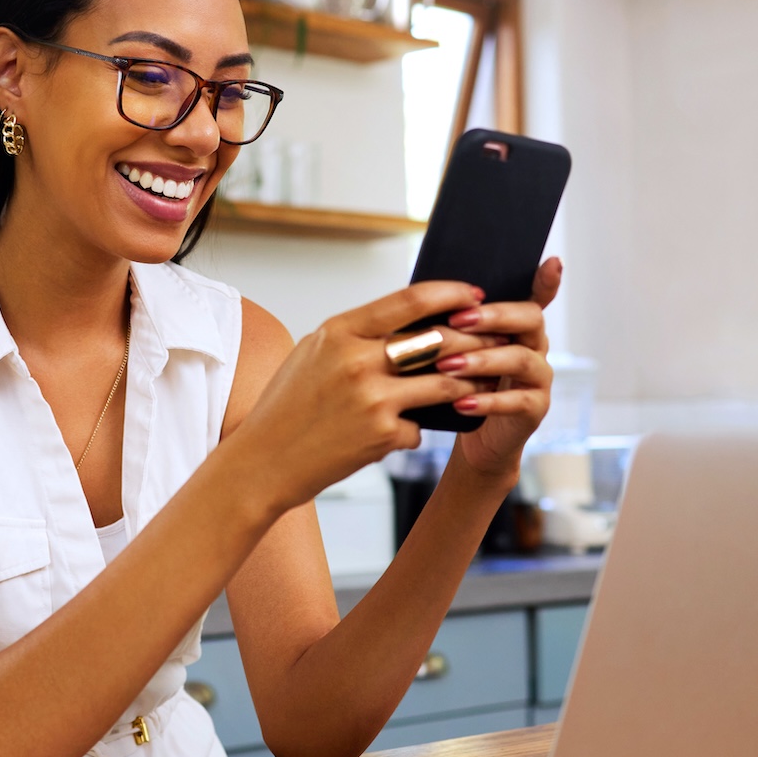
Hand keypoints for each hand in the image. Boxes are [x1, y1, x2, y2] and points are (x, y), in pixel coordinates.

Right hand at [230, 281, 507, 512]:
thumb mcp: (313, 354)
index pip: (410, 300)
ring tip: (476, 384)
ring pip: (444, 383)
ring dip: (465, 384)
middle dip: (473, 340)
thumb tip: (405, 321)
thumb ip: (356, 335)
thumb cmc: (286, 406)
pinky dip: (415, 430)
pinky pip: (420, 426)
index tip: (473, 295)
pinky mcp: (383, 435)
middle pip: (438, 340)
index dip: (450, 295)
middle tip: (494, 340)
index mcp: (340, 331)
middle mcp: (358, 360)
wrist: (263, 461)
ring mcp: (373, 398)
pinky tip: (401, 434)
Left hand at [437, 257, 561, 477]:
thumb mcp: (455, 349)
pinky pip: (518, 401)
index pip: (537, 296)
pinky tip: (461, 402)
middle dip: (494, 317)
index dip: (547, 281)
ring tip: (449, 366)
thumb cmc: (460, 384)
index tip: (552, 262)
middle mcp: (535, 346)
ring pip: (520, 359)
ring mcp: (539, 377)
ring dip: (483, 360)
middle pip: (530, 319)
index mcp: (517, 325)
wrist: (473, 436)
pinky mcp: (535, 408)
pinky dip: (488, 401)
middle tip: (458, 321)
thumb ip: (454, 325)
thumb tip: (421, 295)